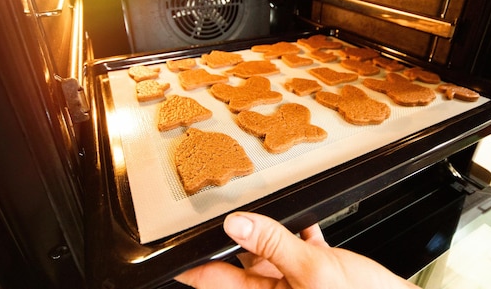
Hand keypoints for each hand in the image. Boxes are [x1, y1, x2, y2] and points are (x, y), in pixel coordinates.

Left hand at [175, 211, 417, 288]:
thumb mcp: (313, 271)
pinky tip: (307, 223)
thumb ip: (273, 244)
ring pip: (269, 251)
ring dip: (270, 231)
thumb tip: (235, 224)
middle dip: (238, 236)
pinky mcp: (317, 275)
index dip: (192, 264)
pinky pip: (298, 249)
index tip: (173, 248)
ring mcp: (296, 284)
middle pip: (243, 260)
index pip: (216, 280)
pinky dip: (300, 233)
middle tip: (226, 209)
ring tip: (268, 210)